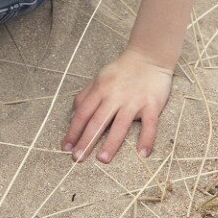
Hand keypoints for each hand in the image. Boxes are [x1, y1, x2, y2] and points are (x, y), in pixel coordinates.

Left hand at [61, 48, 173, 163]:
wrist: (148, 57)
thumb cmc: (121, 70)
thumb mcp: (99, 78)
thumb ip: (86, 95)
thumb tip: (73, 114)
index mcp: (100, 90)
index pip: (83, 113)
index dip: (73, 130)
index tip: (65, 147)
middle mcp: (115, 96)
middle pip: (97, 121)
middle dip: (86, 140)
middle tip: (77, 158)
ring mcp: (134, 101)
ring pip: (120, 125)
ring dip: (111, 143)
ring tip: (102, 159)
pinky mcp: (152, 105)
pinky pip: (150, 125)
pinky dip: (147, 139)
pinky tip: (142, 153)